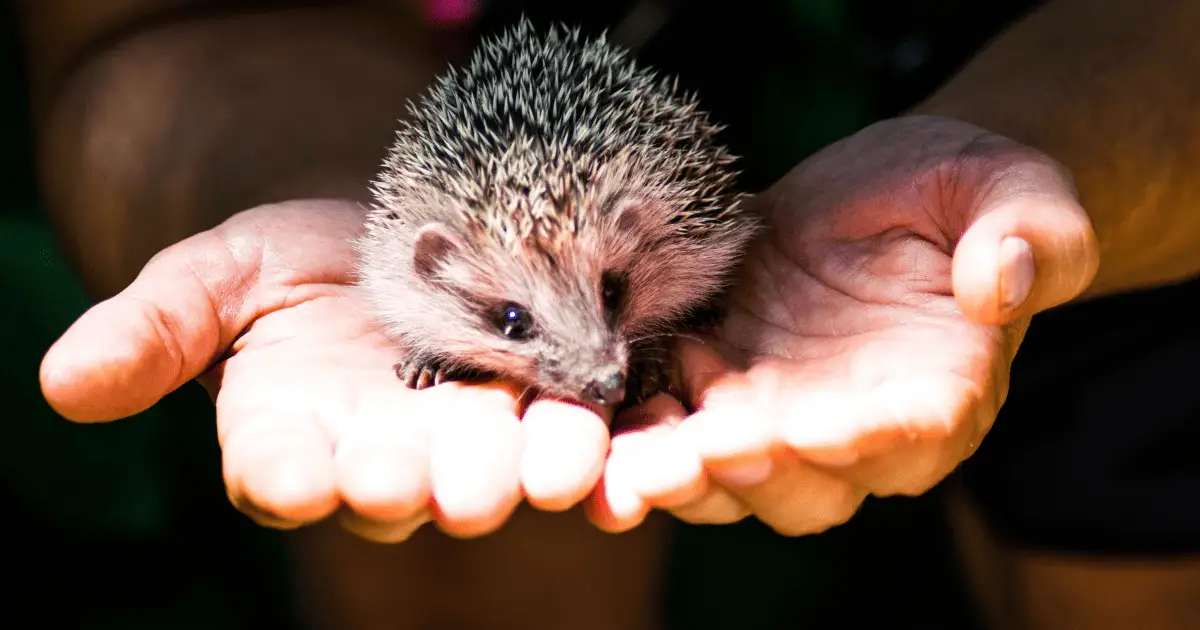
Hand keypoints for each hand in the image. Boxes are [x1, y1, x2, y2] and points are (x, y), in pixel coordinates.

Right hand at [40, 200, 613, 541]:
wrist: (397, 230)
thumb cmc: (291, 263)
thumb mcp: (218, 275)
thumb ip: (155, 327)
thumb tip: (65, 382)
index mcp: (291, 438)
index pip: (277, 472)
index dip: (283, 476)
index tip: (288, 474)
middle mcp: (379, 456)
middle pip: (394, 488)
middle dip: (413, 485)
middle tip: (433, 483)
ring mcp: (466, 439)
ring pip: (488, 472)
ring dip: (517, 473)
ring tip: (546, 467)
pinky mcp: (539, 407)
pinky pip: (561, 435)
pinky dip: (583, 441)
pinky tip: (602, 435)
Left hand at [586, 115, 1099, 534]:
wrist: (886, 189)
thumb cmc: (962, 192)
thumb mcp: (1010, 188)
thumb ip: (1026, 235)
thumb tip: (1003, 280)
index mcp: (941, 395)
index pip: (907, 437)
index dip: (857, 441)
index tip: (805, 427)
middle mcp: (857, 429)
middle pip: (806, 486)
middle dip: (745, 473)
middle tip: (691, 453)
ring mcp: (781, 416)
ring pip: (730, 480)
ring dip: (676, 477)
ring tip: (627, 463)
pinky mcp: (721, 387)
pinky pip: (677, 432)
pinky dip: (640, 438)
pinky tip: (605, 421)